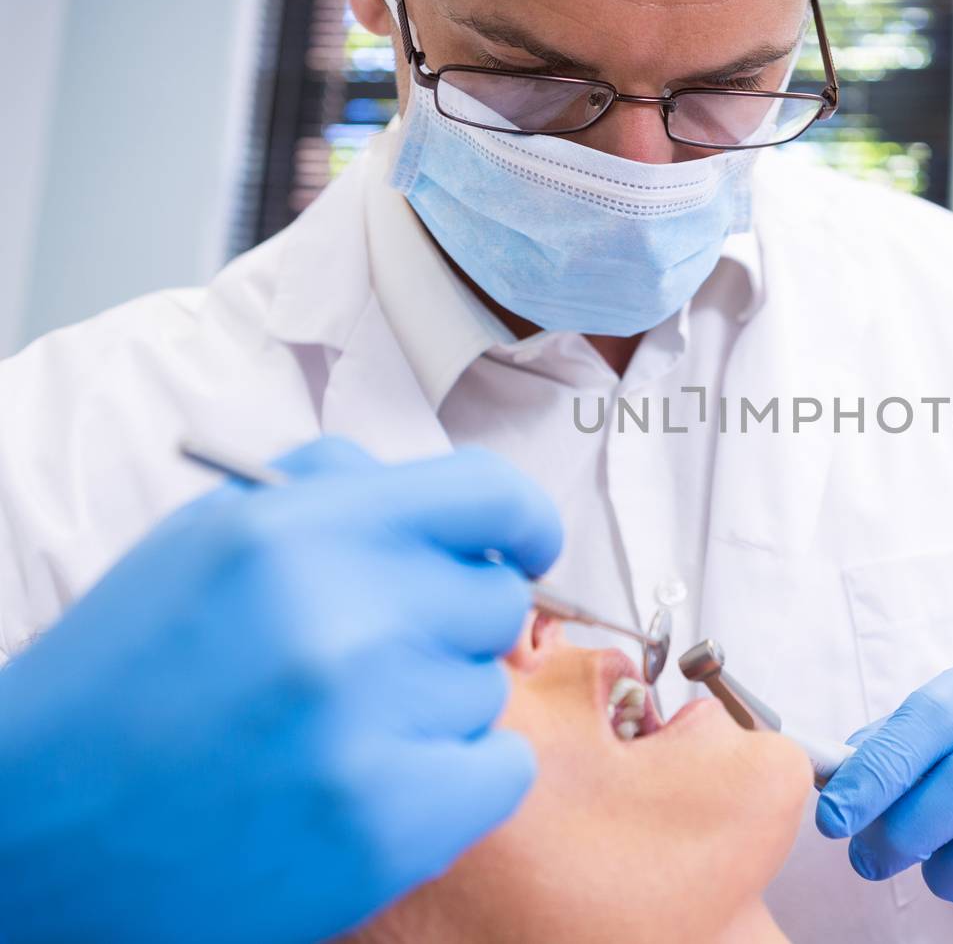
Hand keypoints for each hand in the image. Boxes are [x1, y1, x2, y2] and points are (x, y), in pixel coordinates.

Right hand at [0, 438, 562, 943]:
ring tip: (326, 736)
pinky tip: (369, 787)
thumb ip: (330, 492)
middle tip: (359, 666)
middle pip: (494, 599)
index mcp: (298, 531)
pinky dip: (455, 783)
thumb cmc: (124, 683)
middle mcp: (345, 615)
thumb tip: (444, 497)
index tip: (524, 543)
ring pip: (487, 690)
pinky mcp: (393, 824)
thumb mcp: (205, 544)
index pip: (485, 495)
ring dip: (431, 710)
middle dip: (443, 627)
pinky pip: (502, 771)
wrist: (36, 839)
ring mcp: (371, 724)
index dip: (521, 519)